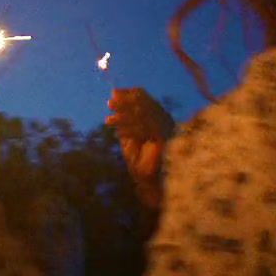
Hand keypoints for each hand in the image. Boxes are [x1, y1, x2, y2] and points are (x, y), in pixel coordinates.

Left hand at [105, 87, 174, 209]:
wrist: (149, 182)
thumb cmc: (139, 158)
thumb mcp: (127, 133)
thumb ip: (122, 115)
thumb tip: (114, 94)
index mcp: (155, 115)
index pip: (143, 96)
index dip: (127, 93)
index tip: (114, 94)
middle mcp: (163, 118)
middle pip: (142, 102)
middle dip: (124, 102)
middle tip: (109, 105)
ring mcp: (166, 128)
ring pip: (142, 114)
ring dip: (123, 116)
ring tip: (109, 121)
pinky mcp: (165, 139)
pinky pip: (146, 128)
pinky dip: (131, 129)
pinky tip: (120, 134)